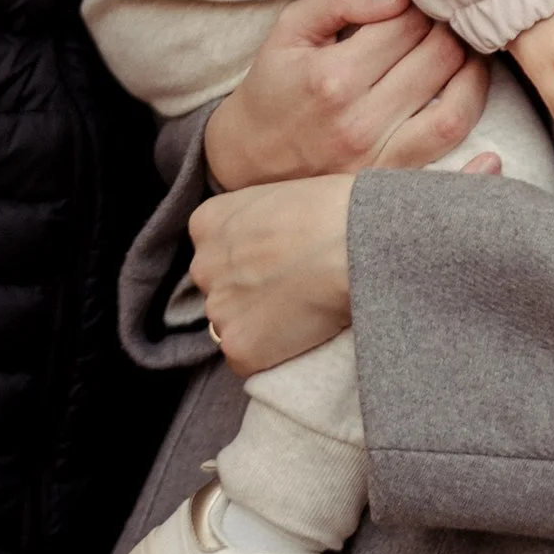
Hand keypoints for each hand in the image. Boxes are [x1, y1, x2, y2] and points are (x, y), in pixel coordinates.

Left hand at [189, 172, 359, 373]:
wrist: (351, 243)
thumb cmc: (330, 208)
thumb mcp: (276, 193)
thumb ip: (255, 220)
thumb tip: (267, 239)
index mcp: (207, 223)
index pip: (216, 251)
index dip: (249, 260)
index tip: (277, 261)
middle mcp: (202, 266)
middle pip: (221, 289)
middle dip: (248, 293)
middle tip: (291, 288)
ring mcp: (218, 309)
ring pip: (233, 325)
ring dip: (259, 324)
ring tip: (300, 311)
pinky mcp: (239, 347)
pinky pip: (248, 359)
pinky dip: (271, 354)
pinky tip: (300, 333)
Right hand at [204, 0, 487, 191]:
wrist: (246, 161)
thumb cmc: (273, 88)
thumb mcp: (289, 31)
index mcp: (333, 77)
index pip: (407, 24)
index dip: (422, 3)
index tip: (421, 0)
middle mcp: (360, 121)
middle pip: (438, 58)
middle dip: (450, 29)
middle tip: (446, 21)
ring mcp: (378, 160)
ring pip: (455, 109)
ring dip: (473, 72)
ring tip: (467, 53)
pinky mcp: (389, 185)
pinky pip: (450, 166)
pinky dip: (478, 152)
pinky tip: (485, 127)